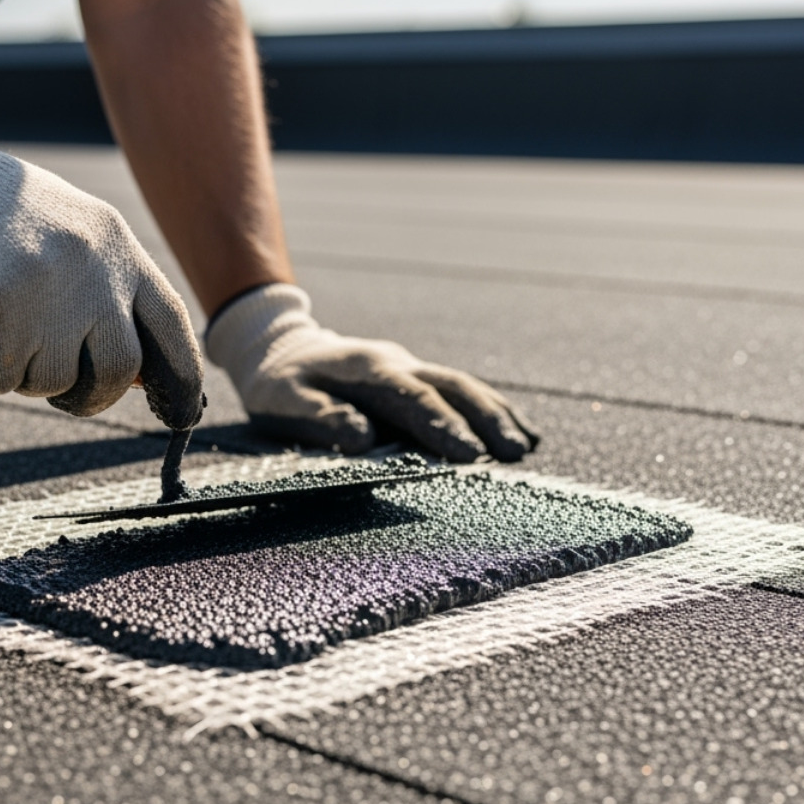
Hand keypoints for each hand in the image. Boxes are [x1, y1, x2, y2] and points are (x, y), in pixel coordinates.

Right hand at [0, 95, 202, 428]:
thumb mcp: (66, 235)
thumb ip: (104, 290)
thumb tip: (138, 372)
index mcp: (115, 245)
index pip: (169, 325)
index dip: (179, 379)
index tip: (180, 413)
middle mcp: (91, 268)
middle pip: (118, 370)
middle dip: (91, 395)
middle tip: (64, 393)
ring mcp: (45, 291)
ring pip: (51, 381)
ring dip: (20, 372)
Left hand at [206, 284, 537, 461]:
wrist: (282, 350)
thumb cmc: (279, 385)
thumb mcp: (281, 400)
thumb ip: (319, 416)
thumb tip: (363, 437)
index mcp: (364, 369)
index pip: (409, 396)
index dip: (438, 424)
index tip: (466, 453)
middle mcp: (396, 362)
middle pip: (449, 386)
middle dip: (483, 419)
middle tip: (511, 453)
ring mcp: (411, 367)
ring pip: (463, 385)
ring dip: (496, 414)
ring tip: (524, 447)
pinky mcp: (418, 377)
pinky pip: (462, 389)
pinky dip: (493, 409)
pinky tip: (520, 432)